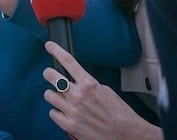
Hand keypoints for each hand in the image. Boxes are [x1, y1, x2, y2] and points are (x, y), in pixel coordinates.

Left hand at [43, 41, 161, 139]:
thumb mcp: (105, 90)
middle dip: (49, 74)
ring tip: (61, 98)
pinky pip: (52, 113)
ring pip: (49, 95)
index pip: (68, 61)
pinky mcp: (69, 125)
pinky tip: (64, 112)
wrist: (127, 135)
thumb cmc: (120, 114)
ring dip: (53, 95)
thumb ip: (88, 84)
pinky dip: (57, 112)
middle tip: (50, 75)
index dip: (56, 50)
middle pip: (51, 76)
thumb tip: (77, 80)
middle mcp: (78, 95)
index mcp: (89, 84)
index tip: (49, 46)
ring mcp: (72, 110)